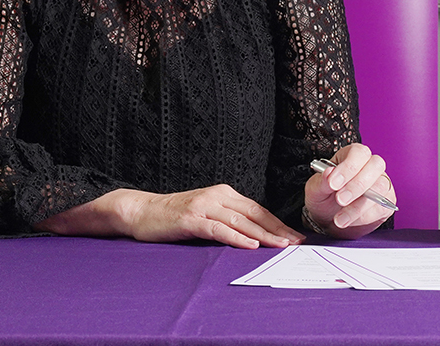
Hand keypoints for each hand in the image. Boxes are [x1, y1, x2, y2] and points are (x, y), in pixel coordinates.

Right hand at [39, 186, 303, 248]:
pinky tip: (250, 245)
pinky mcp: (191, 219)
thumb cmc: (175, 216)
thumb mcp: (206, 212)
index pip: (258, 209)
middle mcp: (217, 196)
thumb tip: (254, 234)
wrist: (142, 211)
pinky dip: (237, 238)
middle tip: (296, 243)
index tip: (295, 235)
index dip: (278, 223)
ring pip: (241, 222)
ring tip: (281, 246)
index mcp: (224, 193)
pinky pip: (219, 229)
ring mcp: (204, 206)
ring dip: (263, 235)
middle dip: (277, 230)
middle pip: (254, 214)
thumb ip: (227, 218)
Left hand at [304, 142, 395, 238]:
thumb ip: (321, 182)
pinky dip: (363, 217)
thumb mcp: (316, 189)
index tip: (333, 184)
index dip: (348, 168)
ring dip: (358, 207)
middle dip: (357, 185)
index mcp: (353, 155)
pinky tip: (349, 220)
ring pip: (380, 189)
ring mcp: (381, 183)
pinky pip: (382, 208)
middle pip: (375, 166)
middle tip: (340, 200)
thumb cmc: (325, 197)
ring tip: (339, 219)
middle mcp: (371, 165)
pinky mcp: (386, 202)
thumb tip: (328, 173)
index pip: (358, 153)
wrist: (329, 218)